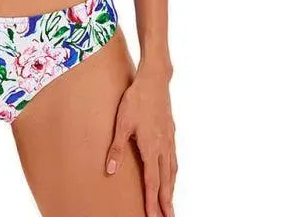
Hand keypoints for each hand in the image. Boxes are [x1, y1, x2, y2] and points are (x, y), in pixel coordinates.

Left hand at [105, 69, 176, 216]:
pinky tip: (171, 173)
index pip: (152, 181)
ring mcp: (169, 139)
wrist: (155, 80)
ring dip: (171, 188)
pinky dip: (173, 172)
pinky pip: (174, 158)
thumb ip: (116, 148)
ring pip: (172, 170)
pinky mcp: (171, 132)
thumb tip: (110, 170)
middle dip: (166, 201)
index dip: (152, 200)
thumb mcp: (122, 123)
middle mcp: (163, 147)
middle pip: (166, 181)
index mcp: (151, 147)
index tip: (153, 216)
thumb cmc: (136, 100)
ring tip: (169, 202)